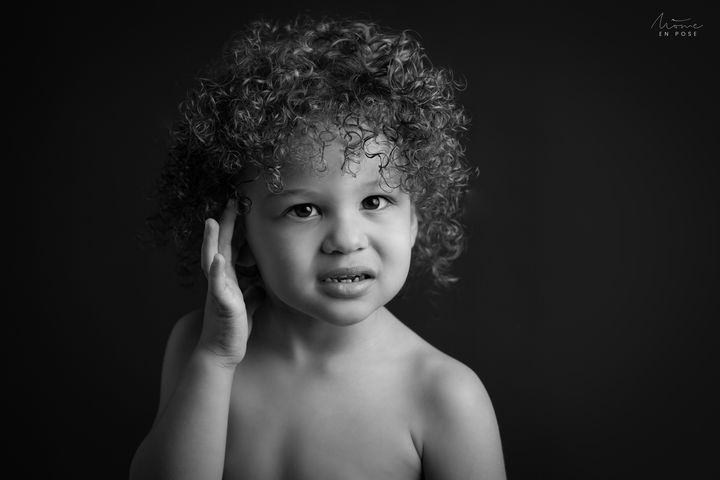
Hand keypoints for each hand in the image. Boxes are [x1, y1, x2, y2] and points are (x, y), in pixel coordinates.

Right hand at [197, 200, 257, 366]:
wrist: (222, 352)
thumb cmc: (233, 329)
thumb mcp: (248, 304)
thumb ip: (253, 291)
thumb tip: (261, 282)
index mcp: (228, 279)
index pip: (231, 247)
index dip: (235, 228)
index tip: (239, 206)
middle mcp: (220, 280)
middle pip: (220, 246)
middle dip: (224, 224)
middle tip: (229, 201)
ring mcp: (217, 291)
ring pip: (212, 260)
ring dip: (212, 241)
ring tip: (213, 222)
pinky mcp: (220, 304)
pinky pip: (217, 286)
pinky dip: (216, 271)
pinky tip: (218, 258)